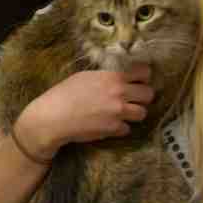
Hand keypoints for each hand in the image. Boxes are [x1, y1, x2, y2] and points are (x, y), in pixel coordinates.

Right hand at [13, 63, 153, 160]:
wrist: (54, 117)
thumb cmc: (64, 93)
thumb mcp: (85, 76)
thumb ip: (105, 77)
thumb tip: (118, 78)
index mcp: (112, 77)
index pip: (144, 72)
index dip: (143, 77)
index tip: (138, 80)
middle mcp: (120, 94)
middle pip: (149, 94)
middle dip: (142, 97)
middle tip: (132, 98)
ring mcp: (119, 113)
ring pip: (142, 113)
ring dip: (134, 113)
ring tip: (122, 113)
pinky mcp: (114, 129)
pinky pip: (127, 128)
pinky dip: (120, 127)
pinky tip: (109, 124)